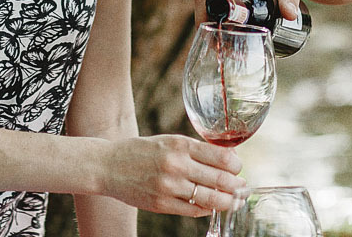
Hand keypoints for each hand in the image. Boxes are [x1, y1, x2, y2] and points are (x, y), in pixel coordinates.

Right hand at [98, 134, 242, 215]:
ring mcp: (169, 186)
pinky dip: (206, 209)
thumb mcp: (168, 141)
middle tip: (243, 188)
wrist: (108, 166)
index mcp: (180, 145)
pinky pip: (192, 210)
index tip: (239, 168)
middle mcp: (176, 165)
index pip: (221, 157)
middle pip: (219, 179)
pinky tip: (211, 206)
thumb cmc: (142, 152)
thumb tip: (225, 160)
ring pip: (209, 198)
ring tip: (234, 201)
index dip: (236, 165)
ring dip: (227, 201)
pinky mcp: (161, 204)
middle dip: (236, 186)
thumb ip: (194, 149)